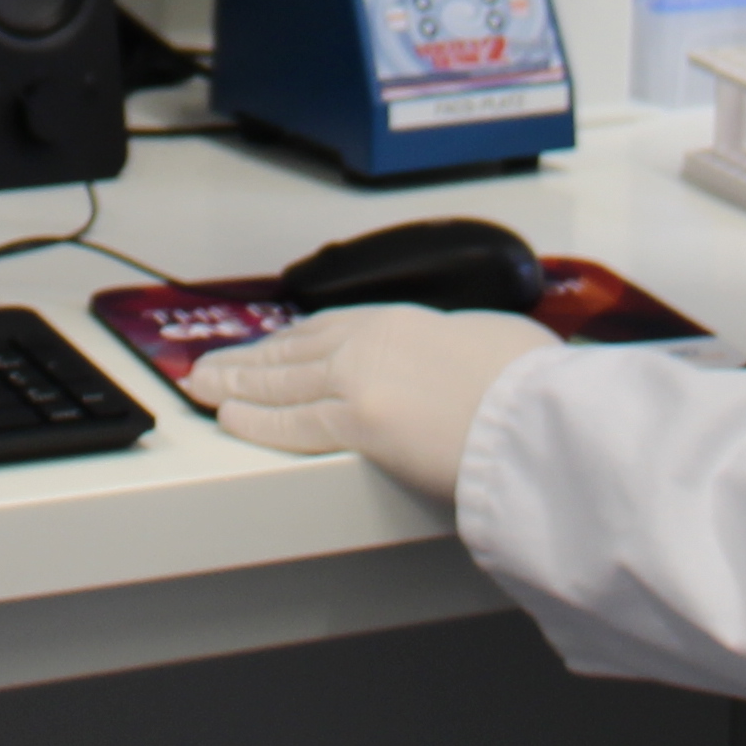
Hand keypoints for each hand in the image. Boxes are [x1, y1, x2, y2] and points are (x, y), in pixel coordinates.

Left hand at [179, 305, 560, 503]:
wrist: (542, 414)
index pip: (332, 328)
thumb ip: (461, 353)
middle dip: (249, 360)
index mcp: (407, 321)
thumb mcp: (496, 344)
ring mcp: (361, 381)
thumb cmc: (534, 383)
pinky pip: (292, 423)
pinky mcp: (357, 424)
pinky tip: (229, 418)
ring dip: (238, 384)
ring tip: (204, 387)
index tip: (270, 346)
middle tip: (212, 365)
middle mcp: (374, 343)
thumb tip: (464, 369)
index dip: (293, 341)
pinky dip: (256, 420)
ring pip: (281, 381)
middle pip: (294, 351)